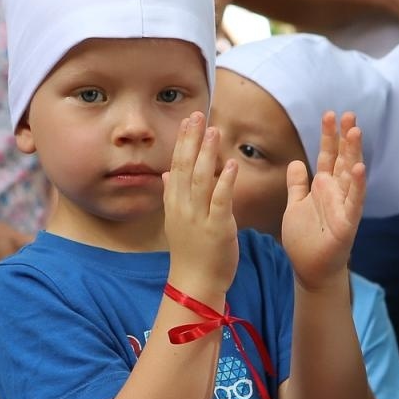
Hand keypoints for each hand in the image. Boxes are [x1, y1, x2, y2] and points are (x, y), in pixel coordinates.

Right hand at [162, 112, 237, 302]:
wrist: (195, 283)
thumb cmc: (191, 253)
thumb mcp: (176, 221)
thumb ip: (173, 195)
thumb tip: (167, 174)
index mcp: (174, 203)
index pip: (177, 165)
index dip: (183, 141)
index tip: (188, 120)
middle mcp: (183, 207)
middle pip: (186, 167)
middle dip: (192, 140)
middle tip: (198, 115)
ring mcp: (199, 218)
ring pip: (201, 180)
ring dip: (207, 154)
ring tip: (214, 131)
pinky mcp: (217, 229)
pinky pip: (220, 202)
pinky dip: (225, 182)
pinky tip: (232, 164)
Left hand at [281, 111, 365, 292]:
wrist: (310, 269)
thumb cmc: (305, 239)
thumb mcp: (295, 205)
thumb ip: (297, 185)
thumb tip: (297, 163)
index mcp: (324, 187)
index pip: (328, 156)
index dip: (329, 136)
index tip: (330, 115)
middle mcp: (336, 193)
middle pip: (342, 159)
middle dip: (345, 137)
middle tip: (348, 114)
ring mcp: (344, 206)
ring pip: (351, 175)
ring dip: (354, 153)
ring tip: (356, 131)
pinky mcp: (347, 223)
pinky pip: (354, 201)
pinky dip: (357, 185)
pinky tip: (358, 168)